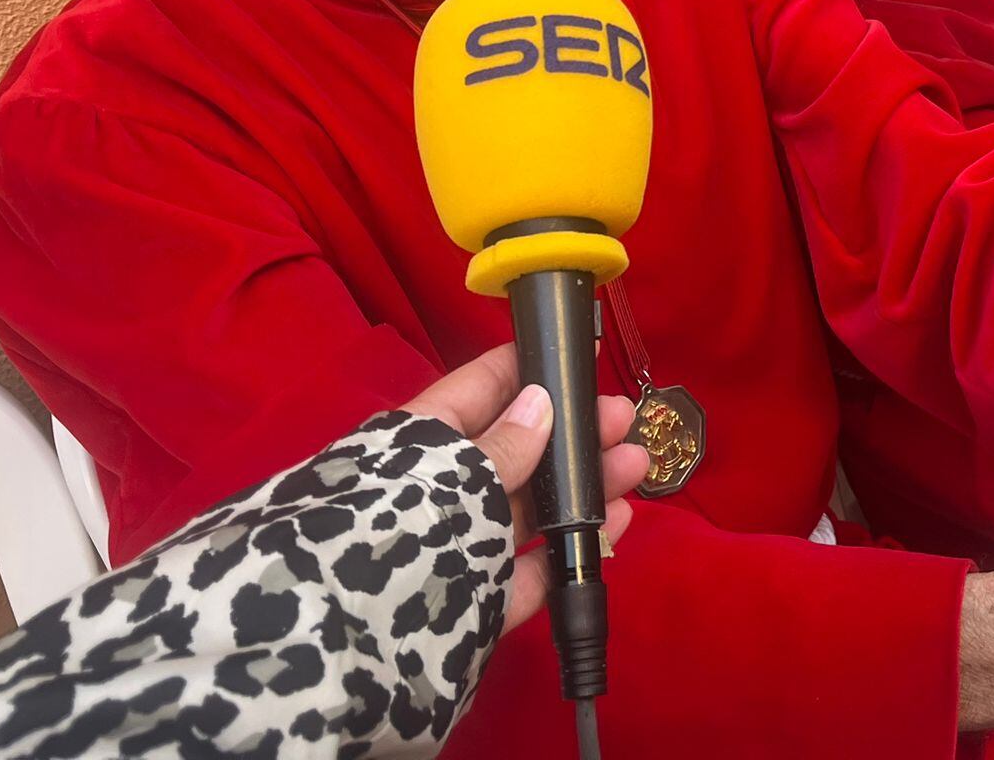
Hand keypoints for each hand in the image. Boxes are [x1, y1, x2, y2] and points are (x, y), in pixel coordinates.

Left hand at [405, 345, 650, 633]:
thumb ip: (503, 444)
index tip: (575, 356)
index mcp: (425, 442)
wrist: (359, 636)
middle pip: (517, 451)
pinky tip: (615, 523)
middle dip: (573, 433)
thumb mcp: (457, 472)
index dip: (526, 369)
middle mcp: (444, 490)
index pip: (478, 390)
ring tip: (634, 465)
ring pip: (531, 508)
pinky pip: (533, 566)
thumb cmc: (404, 527)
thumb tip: (539, 402)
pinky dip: (574, 545)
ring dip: (585, 485)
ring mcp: (463, 546)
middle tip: (621, 418)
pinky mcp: (480, 599)